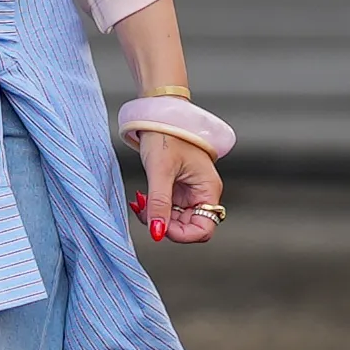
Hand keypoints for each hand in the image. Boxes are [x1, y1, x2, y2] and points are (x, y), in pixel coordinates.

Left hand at [133, 129, 221, 245]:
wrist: (159, 115)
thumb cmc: (167, 133)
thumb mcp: (160, 171)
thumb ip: (159, 204)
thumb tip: (157, 231)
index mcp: (208, 189)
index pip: (204, 229)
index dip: (182, 234)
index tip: (160, 228)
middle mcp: (202, 193)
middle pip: (189, 227)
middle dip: (165, 224)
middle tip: (147, 212)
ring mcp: (189, 192)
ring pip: (175, 220)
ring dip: (157, 217)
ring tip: (142, 203)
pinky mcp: (177, 189)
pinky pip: (167, 209)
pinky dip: (154, 209)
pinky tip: (143, 199)